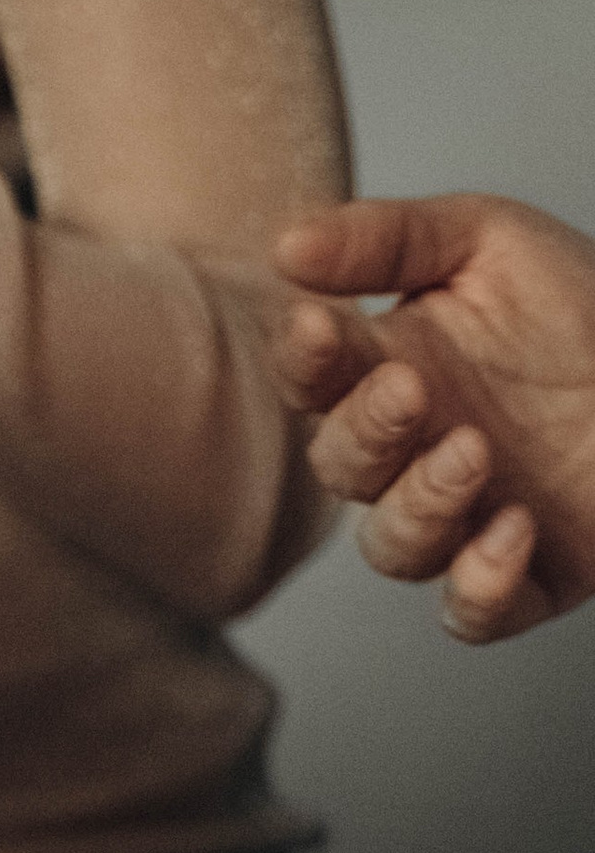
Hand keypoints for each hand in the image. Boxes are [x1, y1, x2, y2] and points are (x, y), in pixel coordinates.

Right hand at [273, 194, 594, 642]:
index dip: (305, 362)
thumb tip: (287, 244)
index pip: (314, 381)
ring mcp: (465, 520)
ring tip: (472, 454)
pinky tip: (513, 529)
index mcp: (387, 374)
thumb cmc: (582, 302)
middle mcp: (413, 456)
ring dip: (420, 507)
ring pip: (395, 549)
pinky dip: (479, 585)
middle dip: (366, 434)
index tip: (318, 327)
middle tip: (411, 390)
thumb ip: (387, 240)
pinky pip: (473, 613)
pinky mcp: (529, 575)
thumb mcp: (487, 242)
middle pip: (343, 470)